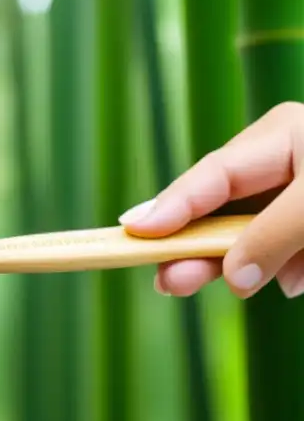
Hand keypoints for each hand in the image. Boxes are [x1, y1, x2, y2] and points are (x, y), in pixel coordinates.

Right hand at [120, 102, 303, 298]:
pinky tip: (299, 275)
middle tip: (169, 282)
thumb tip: (234, 279)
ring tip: (254, 285)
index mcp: (281, 135)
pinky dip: (289, 269)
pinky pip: (283, 252)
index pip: (211, 173)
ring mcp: (295, 194)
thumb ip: (272, 236)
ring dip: (251, 265)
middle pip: (222, 211)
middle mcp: (282, 162)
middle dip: (198, 249)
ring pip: (250, 236)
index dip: (171, 205)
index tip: (134, 232)